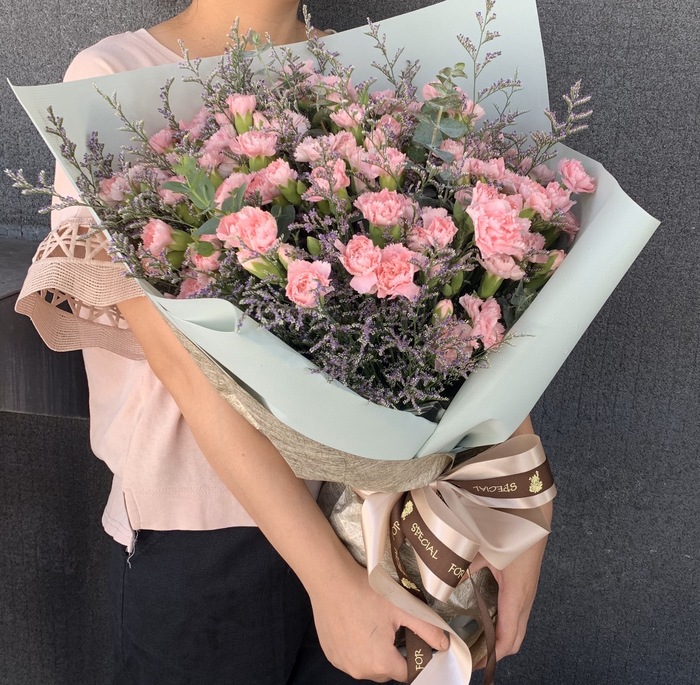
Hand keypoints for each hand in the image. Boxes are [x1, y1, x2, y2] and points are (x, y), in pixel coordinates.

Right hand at [309, 561, 448, 682]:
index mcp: (381, 662)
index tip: (410, 640)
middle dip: (392, 655)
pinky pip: (350, 659)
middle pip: (386, 671)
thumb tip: (445, 644)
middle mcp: (360, 670)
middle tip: (391, 628)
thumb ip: (427, 629)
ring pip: (367, 665)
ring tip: (372, 625)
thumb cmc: (365, 592)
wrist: (330, 579)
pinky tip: (356, 626)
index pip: (406, 673)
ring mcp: (343, 664)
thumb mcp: (401, 608)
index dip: (413, 658)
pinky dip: (356, 649)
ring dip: (373, 653)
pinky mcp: (330, 655)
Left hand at [470, 508, 550, 665]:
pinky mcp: (525, 586)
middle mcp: (524, 599)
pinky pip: (517, 614)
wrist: (532, 516)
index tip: (474, 661)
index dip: (492, 654)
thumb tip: (445, 582)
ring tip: (478, 642)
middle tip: (474, 656)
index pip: (507, 638)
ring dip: (501, 639)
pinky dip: (504, 625)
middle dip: (496, 653)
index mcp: (515, 596)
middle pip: (515, 639)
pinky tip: (487, 618)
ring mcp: (527, 594)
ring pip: (517, 627)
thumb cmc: (511, 532)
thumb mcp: (484, 551)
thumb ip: (465, 567)